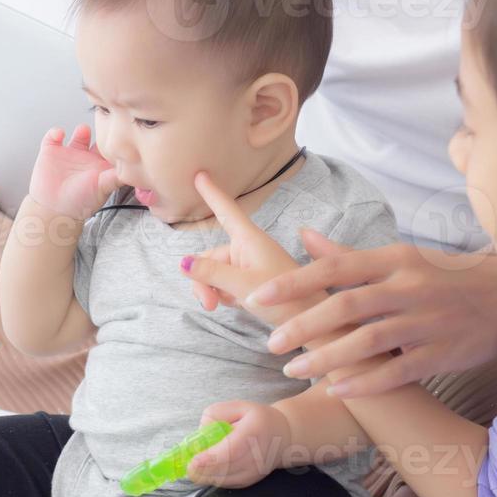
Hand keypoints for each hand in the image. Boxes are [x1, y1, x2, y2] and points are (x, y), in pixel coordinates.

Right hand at [27, 124, 120, 220]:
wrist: (55, 211)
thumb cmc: (80, 204)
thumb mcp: (103, 188)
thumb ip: (116, 177)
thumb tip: (132, 170)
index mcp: (101, 164)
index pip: (113, 147)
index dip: (117, 141)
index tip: (121, 133)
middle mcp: (87, 157)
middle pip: (100, 136)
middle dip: (103, 129)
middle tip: (105, 125)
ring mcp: (70, 152)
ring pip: (80, 133)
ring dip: (83, 129)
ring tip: (84, 130)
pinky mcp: (52, 151)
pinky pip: (54, 136)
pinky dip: (55, 132)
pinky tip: (60, 135)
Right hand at [179, 172, 317, 325]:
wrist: (312, 322)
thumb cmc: (285, 299)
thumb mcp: (241, 285)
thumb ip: (210, 273)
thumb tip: (183, 263)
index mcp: (249, 239)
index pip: (225, 210)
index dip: (212, 193)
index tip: (200, 173)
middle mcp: (248, 248)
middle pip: (210, 257)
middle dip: (203, 280)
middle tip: (208, 305)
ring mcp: (250, 265)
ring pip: (215, 273)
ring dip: (212, 290)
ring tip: (220, 307)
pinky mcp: (253, 281)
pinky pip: (227, 284)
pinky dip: (224, 295)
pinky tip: (235, 305)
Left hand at [187, 401, 291, 488]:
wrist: (283, 437)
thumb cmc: (256, 419)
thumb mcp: (238, 406)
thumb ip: (216, 414)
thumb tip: (201, 431)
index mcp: (253, 433)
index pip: (231, 451)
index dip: (210, 458)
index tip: (194, 461)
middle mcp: (256, 456)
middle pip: (224, 469)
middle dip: (201, 470)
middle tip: (188, 465)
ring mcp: (253, 472)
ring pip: (222, 480)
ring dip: (205, 474)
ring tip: (199, 463)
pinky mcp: (247, 481)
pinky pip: (224, 483)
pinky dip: (212, 477)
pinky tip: (209, 468)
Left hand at [255, 232, 496, 396]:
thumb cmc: (446, 276)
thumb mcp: (402, 256)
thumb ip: (350, 254)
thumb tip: (304, 236)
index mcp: (395, 259)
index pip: (336, 267)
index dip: (295, 282)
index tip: (261, 297)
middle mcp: (409, 287)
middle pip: (347, 305)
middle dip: (304, 325)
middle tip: (271, 343)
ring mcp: (427, 321)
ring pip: (368, 340)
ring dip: (327, 357)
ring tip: (294, 370)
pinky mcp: (442, 353)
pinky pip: (398, 370)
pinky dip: (367, 382)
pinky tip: (337, 389)